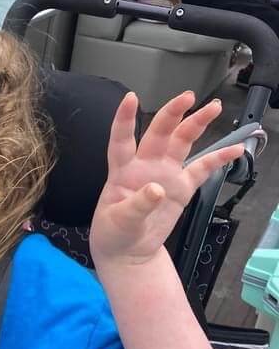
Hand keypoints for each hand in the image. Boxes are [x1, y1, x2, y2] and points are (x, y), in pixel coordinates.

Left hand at [90, 92, 244, 266]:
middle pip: (159, 133)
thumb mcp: (119, 221)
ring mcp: (165, 174)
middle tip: (188, 97)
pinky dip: (218, 158)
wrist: (128, 251)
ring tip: (214, 108)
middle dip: (173, 113)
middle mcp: (144, 165)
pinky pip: (202, 169)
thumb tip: (156, 189)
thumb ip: (137, 205)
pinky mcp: (181, 187)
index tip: (130, 98)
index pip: (122, 139)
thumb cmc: (114, 232)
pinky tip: (235, 149)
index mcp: (122, 170)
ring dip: (197, 124)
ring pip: (182, 142)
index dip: (125, 119)